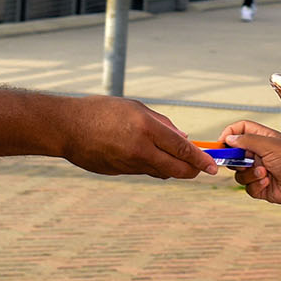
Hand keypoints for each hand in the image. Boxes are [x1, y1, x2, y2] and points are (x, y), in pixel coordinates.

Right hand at [59, 97, 216, 178]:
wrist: (67, 128)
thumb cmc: (101, 111)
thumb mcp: (135, 108)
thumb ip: (162, 124)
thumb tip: (184, 139)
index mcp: (146, 129)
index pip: (183, 150)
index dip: (201, 160)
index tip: (213, 167)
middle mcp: (140, 150)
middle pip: (177, 169)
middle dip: (192, 170)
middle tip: (199, 166)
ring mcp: (129, 165)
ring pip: (161, 172)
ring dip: (171, 167)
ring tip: (171, 155)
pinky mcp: (120, 172)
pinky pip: (143, 172)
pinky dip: (151, 165)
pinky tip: (144, 154)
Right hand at [221, 119, 280, 206]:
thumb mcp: (270, 145)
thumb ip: (248, 140)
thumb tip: (230, 138)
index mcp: (263, 138)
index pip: (240, 130)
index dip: (229, 134)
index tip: (222, 143)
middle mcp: (259, 153)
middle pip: (235, 153)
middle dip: (236, 160)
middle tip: (242, 162)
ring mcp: (258, 170)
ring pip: (239, 173)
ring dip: (249, 174)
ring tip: (264, 173)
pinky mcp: (259, 185)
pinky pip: (246, 186)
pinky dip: (255, 185)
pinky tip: (267, 182)